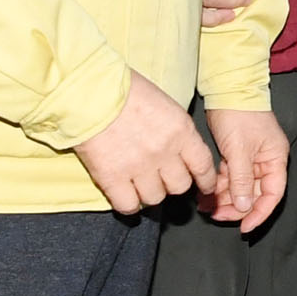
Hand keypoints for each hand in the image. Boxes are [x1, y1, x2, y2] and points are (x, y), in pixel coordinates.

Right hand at [74, 71, 217, 216]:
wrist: (91, 91)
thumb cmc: (126, 90)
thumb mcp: (165, 104)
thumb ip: (176, 130)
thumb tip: (181, 149)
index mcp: (181, 130)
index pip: (203, 165)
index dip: (205, 180)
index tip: (204, 186)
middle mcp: (164, 152)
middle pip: (180, 186)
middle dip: (172, 183)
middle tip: (162, 177)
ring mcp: (138, 166)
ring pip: (155, 198)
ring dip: (149, 193)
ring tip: (139, 182)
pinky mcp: (112, 177)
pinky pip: (128, 205)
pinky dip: (128, 204)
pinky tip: (124, 195)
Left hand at [202, 107, 288, 231]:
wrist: (227, 90)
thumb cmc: (239, 115)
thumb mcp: (240, 150)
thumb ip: (242, 180)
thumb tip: (244, 207)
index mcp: (275, 159)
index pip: (273, 194)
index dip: (260, 213)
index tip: (244, 227)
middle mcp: (265, 161)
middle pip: (255, 194)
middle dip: (236, 208)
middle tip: (217, 216)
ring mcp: (251, 159)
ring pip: (239, 188)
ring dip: (224, 199)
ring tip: (205, 207)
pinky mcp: (236, 156)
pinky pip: (229, 179)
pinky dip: (218, 188)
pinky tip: (204, 195)